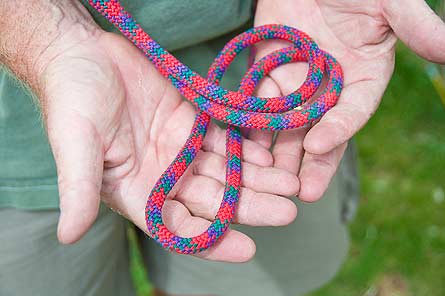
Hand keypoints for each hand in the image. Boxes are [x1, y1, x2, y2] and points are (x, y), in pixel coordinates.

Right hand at [36, 13, 300, 260]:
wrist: (83, 53)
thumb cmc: (71, 98)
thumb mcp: (74, 144)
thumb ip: (78, 189)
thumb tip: (67, 236)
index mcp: (136, 191)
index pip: (178, 227)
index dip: (212, 241)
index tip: (247, 249)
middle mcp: (163, 175)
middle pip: (213, 199)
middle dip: (250, 206)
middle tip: (288, 211)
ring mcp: (179, 148)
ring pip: (225, 170)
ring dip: (257, 178)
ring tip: (291, 184)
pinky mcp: (191, 121)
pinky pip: (224, 138)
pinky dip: (245, 147)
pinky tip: (269, 154)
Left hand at [252, 0, 444, 200]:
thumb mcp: (388, 3)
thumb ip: (413, 26)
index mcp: (363, 79)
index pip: (353, 111)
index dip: (340, 127)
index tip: (322, 143)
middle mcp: (330, 92)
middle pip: (321, 132)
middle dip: (311, 162)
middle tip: (301, 191)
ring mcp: (297, 87)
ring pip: (287, 127)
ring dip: (278, 154)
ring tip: (268, 180)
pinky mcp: (268, 78)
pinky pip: (258, 106)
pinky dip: (251, 127)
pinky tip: (242, 148)